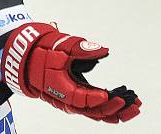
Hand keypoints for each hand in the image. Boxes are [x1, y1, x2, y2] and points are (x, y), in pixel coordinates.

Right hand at [2, 22, 140, 122]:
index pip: (81, 98)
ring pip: (95, 113)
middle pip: (92, 111)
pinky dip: (108, 110)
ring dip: (115, 112)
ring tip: (134, 108)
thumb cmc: (41, 52)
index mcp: (60, 88)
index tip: (109, 93)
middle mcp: (66, 99)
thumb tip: (103, 50)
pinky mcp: (75, 99)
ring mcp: (71, 101)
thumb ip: (81, 48)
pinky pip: (93, 110)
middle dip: (114, 109)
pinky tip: (122, 106)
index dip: (95, 98)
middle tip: (132, 103)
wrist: (27, 58)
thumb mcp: (60, 46)